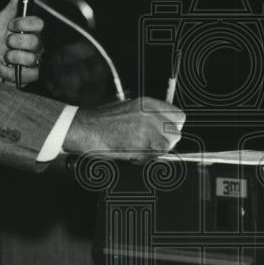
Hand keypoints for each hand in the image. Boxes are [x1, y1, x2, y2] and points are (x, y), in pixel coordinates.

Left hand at [0, 0, 43, 84]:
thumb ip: (12, 6)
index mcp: (29, 30)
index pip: (39, 24)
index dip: (24, 24)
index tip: (11, 25)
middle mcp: (34, 45)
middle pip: (36, 42)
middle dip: (15, 42)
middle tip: (6, 43)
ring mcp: (33, 61)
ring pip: (31, 58)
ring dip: (12, 58)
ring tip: (4, 57)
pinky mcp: (29, 75)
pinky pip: (28, 74)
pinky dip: (9, 72)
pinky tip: (2, 68)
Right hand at [64, 98, 185, 154]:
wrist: (85, 128)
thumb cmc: (102, 122)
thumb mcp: (129, 108)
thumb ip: (149, 116)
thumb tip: (163, 130)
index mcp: (149, 103)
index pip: (179, 116)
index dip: (173, 128)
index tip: (165, 135)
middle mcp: (151, 114)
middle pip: (175, 134)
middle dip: (165, 144)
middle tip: (150, 147)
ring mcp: (147, 128)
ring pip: (166, 147)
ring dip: (154, 153)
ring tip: (137, 150)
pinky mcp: (141, 144)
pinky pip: (153, 157)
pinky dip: (144, 160)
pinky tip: (131, 155)